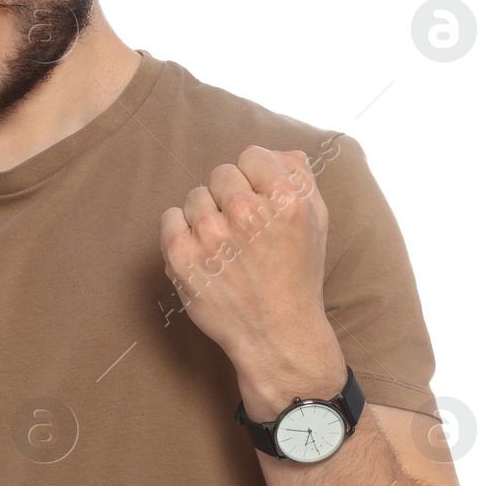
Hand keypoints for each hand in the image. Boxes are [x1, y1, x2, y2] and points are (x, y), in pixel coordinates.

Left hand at [158, 145, 340, 382]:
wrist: (276, 334)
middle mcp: (247, 214)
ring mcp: (211, 236)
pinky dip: (180, 230)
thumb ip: (298, 176)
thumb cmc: (296, 275)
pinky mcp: (182, 257)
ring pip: (195, 196)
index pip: (252, 155)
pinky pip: (169, 218)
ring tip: (225, 245)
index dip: (255, 177)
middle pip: (221, 173)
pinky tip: (201, 250)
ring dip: (206, 215)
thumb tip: (272, 151)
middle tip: (242, 228)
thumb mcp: (316, 221)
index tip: (259, 200)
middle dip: (229, 195)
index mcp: (285, 200)